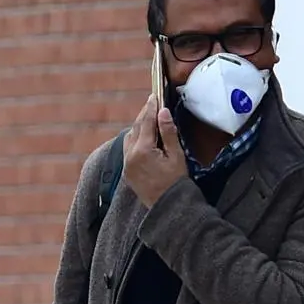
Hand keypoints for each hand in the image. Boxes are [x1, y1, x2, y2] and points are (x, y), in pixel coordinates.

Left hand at [122, 94, 188, 208]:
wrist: (168, 208)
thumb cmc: (176, 182)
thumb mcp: (176, 155)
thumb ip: (168, 133)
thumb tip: (162, 112)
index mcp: (142, 151)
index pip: (145, 122)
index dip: (150, 107)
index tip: (154, 95)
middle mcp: (130, 157)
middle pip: (136, 128)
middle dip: (144, 115)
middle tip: (152, 103)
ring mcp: (127, 165)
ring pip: (129, 138)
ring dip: (139, 126)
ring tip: (150, 118)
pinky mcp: (127, 172)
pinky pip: (128, 149)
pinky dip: (135, 139)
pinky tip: (144, 136)